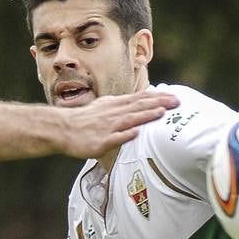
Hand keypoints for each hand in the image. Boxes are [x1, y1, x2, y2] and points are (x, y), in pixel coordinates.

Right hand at [61, 90, 177, 158]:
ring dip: (146, 116)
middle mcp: (114, 114)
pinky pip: (114, 138)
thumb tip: (137, 102)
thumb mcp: (104, 106)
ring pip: (129, 120)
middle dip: (159, 104)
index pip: (140, 99)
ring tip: (161, 113)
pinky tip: (136, 133)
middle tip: (177, 102)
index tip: (174, 96)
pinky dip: (125, 135)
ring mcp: (107, 127)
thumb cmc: (84, 120)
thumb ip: (121, 105)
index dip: (158, 97)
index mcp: (115, 105)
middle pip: (139, 106)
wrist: (62, 128)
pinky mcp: (101, 142)